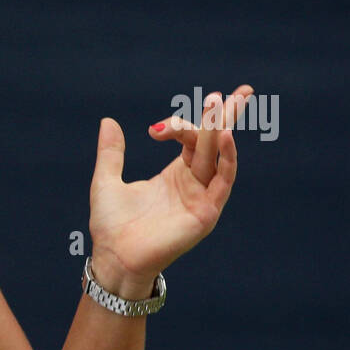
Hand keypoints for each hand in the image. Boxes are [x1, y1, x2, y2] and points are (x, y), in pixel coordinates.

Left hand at [88, 85, 253, 296]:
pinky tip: (225, 137)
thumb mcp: (107, 181)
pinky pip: (223, 181)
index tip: (154, 129)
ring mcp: (202, 197)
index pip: (192, 139)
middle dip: (225, 116)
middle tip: (242, 90)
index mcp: (175, 175)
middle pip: (215, 142)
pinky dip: (228, 159)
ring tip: (222, 102)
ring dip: (221, 129)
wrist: (114, 258)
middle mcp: (193, 183)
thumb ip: (111, 152)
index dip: (179, 125)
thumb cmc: (111, 226)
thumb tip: (108, 120)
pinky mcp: (206, 212)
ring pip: (218, 156)